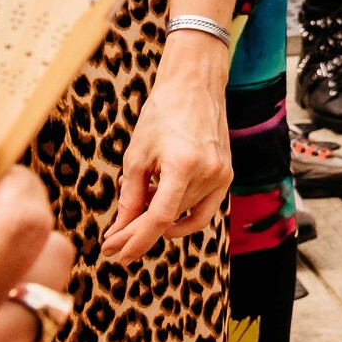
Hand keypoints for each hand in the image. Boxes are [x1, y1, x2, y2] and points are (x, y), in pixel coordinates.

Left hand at [104, 38, 233, 264]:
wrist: (195, 87)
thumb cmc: (163, 114)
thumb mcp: (137, 156)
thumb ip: (130, 197)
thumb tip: (119, 231)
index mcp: (184, 165)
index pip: (159, 218)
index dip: (135, 241)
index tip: (115, 254)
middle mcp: (209, 174)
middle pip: (170, 220)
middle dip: (139, 234)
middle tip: (114, 243)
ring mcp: (222, 176)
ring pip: (185, 216)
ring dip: (159, 225)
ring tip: (135, 223)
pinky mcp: (227, 175)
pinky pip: (204, 209)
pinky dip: (182, 217)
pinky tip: (163, 216)